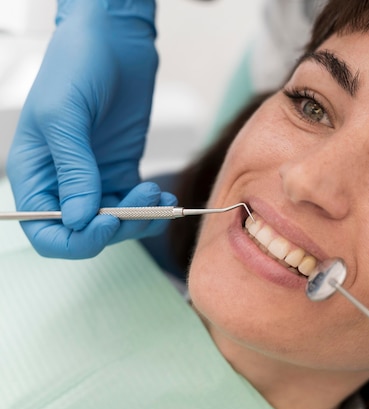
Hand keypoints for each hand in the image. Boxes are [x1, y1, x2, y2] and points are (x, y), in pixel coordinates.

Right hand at [6, 0, 173, 257]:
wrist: (112, 40)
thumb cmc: (77, 66)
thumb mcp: (65, 116)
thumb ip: (73, 169)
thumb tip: (80, 219)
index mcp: (35, 172)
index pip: (45, 231)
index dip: (75, 239)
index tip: (106, 224)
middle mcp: (62, 180)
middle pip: (84, 231)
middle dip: (116, 228)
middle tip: (142, 207)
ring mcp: (94, 176)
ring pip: (114, 221)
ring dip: (138, 219)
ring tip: (157, 198)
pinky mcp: (121, 167)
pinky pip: (134, 202)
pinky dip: (150, 208)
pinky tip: (163, 198)